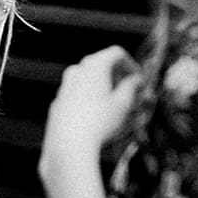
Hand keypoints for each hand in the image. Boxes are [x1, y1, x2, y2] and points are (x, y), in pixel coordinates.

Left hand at [41, 47, 139, 174]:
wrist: (68, 144)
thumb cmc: (99, 122)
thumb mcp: (123, 104)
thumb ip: (131, 87)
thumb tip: (135, 79)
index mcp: (93, 67)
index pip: (115, 53)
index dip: (131, 64)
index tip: (139, 81)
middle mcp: (76, 72)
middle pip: (99, 64)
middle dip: (116, 74)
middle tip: (129, 91)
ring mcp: (64, 87)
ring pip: (86, 79)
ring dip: (102, 86)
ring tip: (115, 104)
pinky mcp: (58, 103)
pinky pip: (76, 94)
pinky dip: (88, 97)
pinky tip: (97, 115)